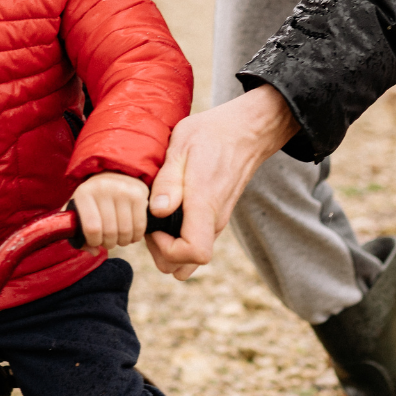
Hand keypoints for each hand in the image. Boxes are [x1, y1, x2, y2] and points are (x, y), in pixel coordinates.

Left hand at [70, 172, 148, 249]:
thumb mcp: (78, 211)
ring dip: (123, 241)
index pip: (91, 228)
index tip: (96, 241)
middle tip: (108, 242)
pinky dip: (136, 236)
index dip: (94, 241)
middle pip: (109, 231)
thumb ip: (77, 233)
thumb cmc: (93, 199)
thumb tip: (93, 251)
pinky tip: (131, 235)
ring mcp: (123, 190)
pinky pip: (140, 226)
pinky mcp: (139, 194)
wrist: (113, 174)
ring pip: (125, 231)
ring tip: (119, 239)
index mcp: (84, 193)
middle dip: (109, 243)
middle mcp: (103, 188)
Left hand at [146, 85, 298, 280]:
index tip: (155, 227)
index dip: (168, 249)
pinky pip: (197, 242)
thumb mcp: (182, 146)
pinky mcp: (216, 217)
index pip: (195, 252)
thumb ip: (169, 180)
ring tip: (158, 218)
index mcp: (205, 204)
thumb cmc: (212, 134)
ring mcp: (218, 221)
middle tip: (150, 222)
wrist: (246, 131)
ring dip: (169, 248)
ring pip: (191, 258)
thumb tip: (158, 211)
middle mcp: (215, 219)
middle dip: (161, 253)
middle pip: (187, 265)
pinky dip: (179, 239)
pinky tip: (169, 213)